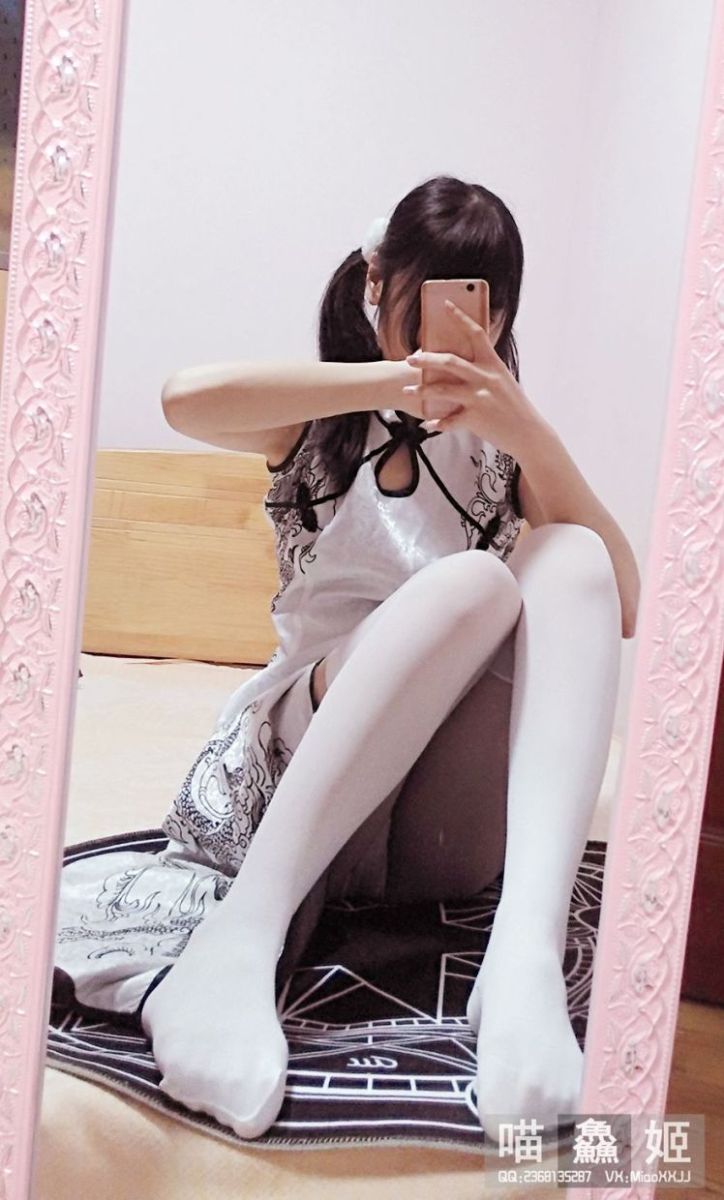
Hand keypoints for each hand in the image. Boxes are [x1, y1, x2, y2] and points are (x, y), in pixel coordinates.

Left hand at [401, 299, 535, 456]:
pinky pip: (449, 420)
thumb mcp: (504, 381)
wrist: (528, 433)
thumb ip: (486, 371)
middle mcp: (485, 377)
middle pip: (450, 361)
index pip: (476, 333)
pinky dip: (437, 423)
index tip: (445, 305)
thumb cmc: (515, 407)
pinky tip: (427, 423)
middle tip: (409, 359)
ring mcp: (479, 398)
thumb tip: (464, 363)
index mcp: (494, 364)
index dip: (460, 317)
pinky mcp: (475, 418)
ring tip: (407, 390)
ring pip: (442, 390)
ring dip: (422, 390)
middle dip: (427, 359)